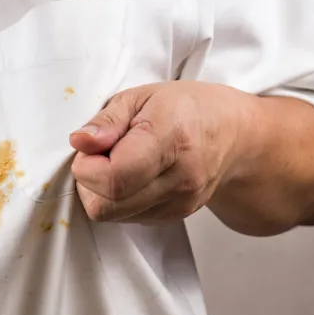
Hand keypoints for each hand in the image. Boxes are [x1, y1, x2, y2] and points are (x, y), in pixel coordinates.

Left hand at [69, 81, 252, 224]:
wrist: (233, 134)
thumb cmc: (185, 108)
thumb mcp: (141, 96)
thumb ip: (107, 121)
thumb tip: (80, 142)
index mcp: (171, 140)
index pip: (113, 178)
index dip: (86, 166)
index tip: (89, 148)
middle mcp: (180, 180)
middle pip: (107, 205)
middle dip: (88, 182)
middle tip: (100, 155)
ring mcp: (179, 204)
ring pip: (112, 216)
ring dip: (101, 193)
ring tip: (119, 163)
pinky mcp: (174, 217)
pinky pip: (126, 218)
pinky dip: (118, 200)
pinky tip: (132, 176)